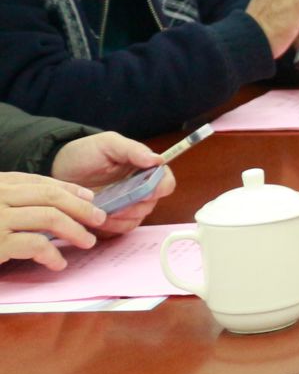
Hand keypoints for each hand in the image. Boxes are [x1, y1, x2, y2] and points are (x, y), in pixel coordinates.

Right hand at [0, 171, 105, 269]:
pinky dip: (53, 254)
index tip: (90, 197)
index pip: (40, 182)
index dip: (69, 189)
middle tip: (99, 219)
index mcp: (0, 184)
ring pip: (50, 217)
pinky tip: (58, 263)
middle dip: (80, 208)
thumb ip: (19, 201)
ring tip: (87, 242)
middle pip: (50, 197)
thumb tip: (67, 201)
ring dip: (75, 231)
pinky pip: (36, 244)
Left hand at [51, 133, 168, 232]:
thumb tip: (157, 160)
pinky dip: (109, 227)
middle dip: (133, 207)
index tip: (145, 192)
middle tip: (114, 204)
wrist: (57, 168)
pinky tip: (95, 219)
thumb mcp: (108, 144)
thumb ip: (133, 150)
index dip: (159, 190)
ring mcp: (126, 207)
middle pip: (150, 205)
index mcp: (145, 170)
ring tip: (100, 211)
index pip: (165, 183)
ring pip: (135, 220)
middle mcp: (140, 190)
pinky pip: (119, 230)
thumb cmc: (85, 153)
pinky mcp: (112, 220)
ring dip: (119, 219)